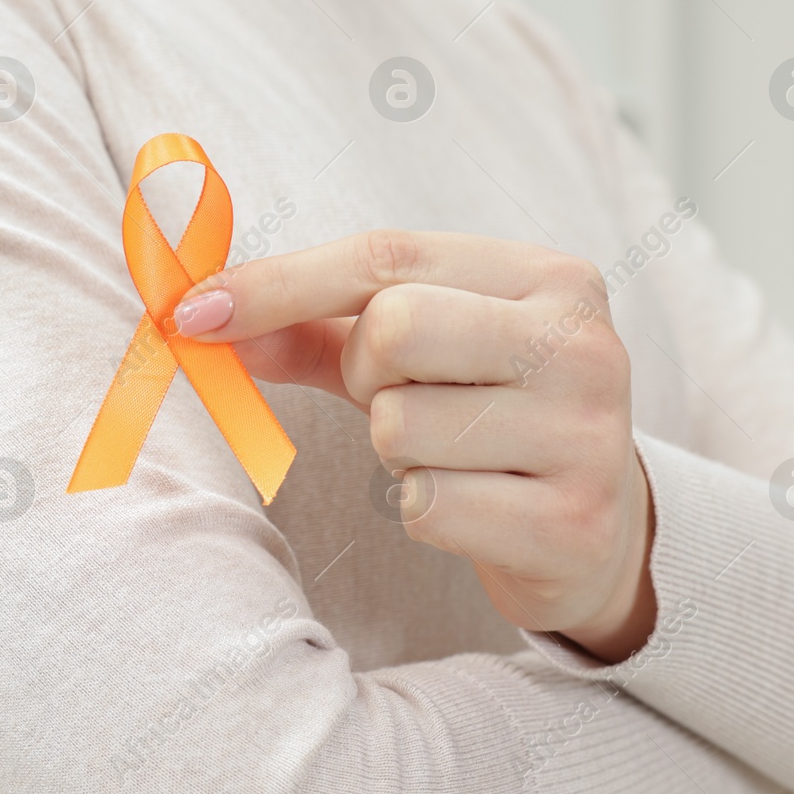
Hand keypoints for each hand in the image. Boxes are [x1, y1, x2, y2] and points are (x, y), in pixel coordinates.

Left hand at [174, 230, 656, 661]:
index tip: (194, 311)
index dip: (278, 283)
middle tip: (400, 399)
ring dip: (395, 450)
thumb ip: (317, 327)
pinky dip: (421, 510)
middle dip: (364, 374)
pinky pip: (425, 506)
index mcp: (548, 278)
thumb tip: (204, 316)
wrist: (599, 537)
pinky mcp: (574, 522)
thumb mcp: (418, 356)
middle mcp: (582, 343)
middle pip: (393, 328)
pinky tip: (472, 507)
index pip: (386, 256)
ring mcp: (589, 434)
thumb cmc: (489, 422)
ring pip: (400, 424)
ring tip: (449, 455)